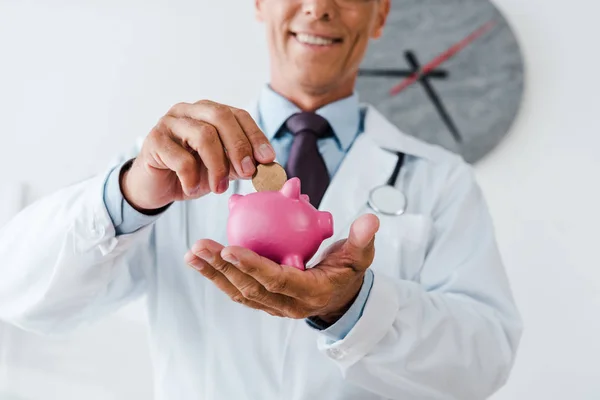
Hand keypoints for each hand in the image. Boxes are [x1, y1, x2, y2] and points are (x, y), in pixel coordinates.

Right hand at [122, 100, 275, 211]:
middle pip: (221, 117)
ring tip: (219, 189)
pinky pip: (180, 158)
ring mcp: (169, 123)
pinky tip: (192, 189)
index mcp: (209, 112)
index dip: (255, 136)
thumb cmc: (192, 174)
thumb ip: (242, 164)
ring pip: (203, 135)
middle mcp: (189, 111)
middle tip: (248, 173)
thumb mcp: (222, 169)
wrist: (156, 187)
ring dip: (217, 166)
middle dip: (239, 146)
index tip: (268, 159)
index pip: (238, 115)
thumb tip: (268, 166)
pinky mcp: (153, 141)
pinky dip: (192, 178)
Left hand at [184, 214, 379, 321]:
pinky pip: (238, 290)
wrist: (341, 298)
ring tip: (192, 254)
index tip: (230, 247)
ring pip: (238, 292)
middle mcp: (287, 305)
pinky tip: (201, 261)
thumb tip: (370, 219)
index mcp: (310, 292)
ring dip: (213, 273)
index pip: (277, 280)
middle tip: (199, 246)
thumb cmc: (349, 272)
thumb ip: (363, 239)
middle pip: (249, 288)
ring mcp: (273, 306)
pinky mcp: (264, 301)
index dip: (253, 266)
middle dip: (222, 268)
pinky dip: (218, 276)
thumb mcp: (360, 257)